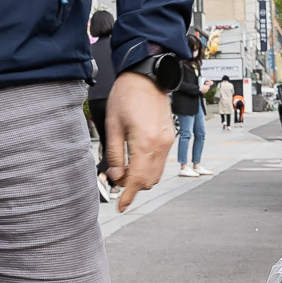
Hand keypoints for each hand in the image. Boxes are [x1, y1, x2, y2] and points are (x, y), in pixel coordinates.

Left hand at [103, 70, 174, 211]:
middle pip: (148, 181)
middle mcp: (160, 145)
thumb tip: (115, 176)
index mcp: (144, 143)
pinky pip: (160, 162)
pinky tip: (135, 160)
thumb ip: (114, 154)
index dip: (127, 196)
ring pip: (156, 174)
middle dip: (132, 186)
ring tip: (124, 168)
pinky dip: (148, 168)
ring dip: (141, 178)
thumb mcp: (113, 125)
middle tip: (114, 178)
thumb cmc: (127, 95)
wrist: (147, 76)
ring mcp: (167, 142)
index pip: (136, 180)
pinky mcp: (169, 137)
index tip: (120, 206)